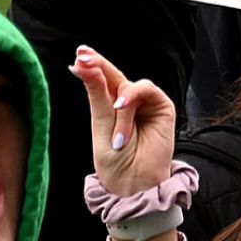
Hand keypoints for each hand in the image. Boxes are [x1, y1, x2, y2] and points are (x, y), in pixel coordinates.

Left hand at [69, 45, 174, 197]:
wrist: (135, 184)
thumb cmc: (115, 161)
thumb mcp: (100, 124)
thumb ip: (96, 93)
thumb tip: (80, 64)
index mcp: (109, 106)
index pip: (100, 80)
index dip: (91, 66)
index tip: (77, 56)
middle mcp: (127, 102)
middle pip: (113, 75)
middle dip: (98, 64)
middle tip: (83, 56)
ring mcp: (145, 103)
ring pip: (127, 85)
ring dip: (118, 101)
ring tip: (114, 125)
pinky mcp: (162, 107)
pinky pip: (146, 89)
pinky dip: (132, 97)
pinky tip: (121, 106)